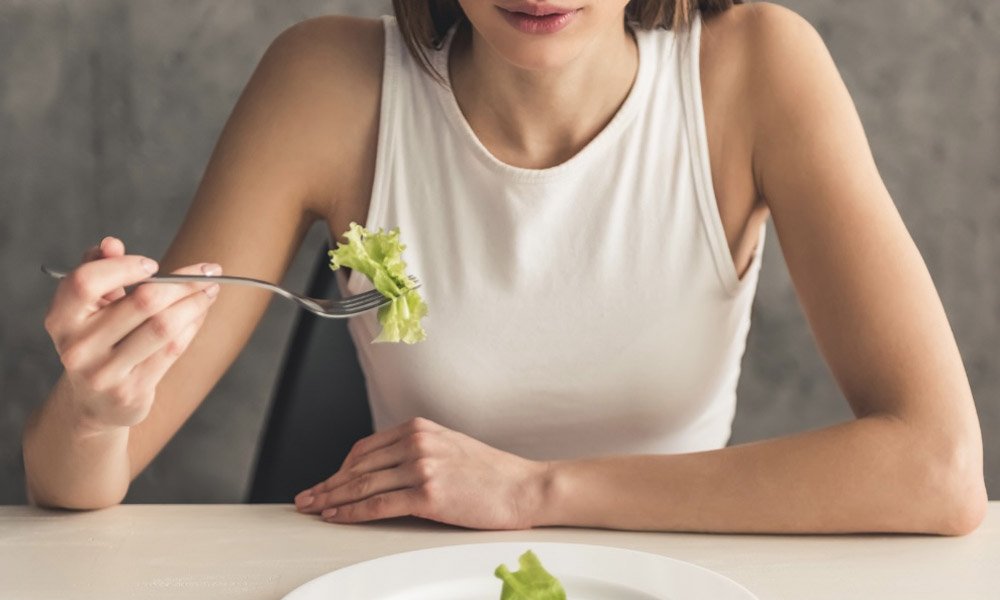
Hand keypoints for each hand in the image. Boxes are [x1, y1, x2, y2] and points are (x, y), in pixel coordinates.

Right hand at [43, 236, 221, 434]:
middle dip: (183, 281)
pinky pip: (172, 349)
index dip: (124, 267)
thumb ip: (99, 270)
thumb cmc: (98, 341)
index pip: (86, 282)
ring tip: (212, 289)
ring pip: (163, 326)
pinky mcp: (130, 391)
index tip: (153, 264)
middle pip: (142, 302)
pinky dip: (192, 326)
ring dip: (195, 303)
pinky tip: (201, 313)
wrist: (93, 404)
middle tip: (210, 270)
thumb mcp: (90, 307)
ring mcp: (103, 372)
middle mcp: (77, 346)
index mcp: (61, 318)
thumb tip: (111, 243)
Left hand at [294, 417, 549, 529]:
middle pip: (358, 466)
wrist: (524, 487)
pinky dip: (352, 512)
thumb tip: (384, 470)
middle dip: (327, 484)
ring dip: (332, 499)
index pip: (365, 448)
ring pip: (362, 486)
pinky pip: (378, 505)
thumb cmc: (492, 473)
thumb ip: (418, 451)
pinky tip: (338, 517)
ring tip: (313, 509)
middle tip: (306, 497)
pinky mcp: (427, 494)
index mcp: (420, 428)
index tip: (326, 480)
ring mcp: (421, 467)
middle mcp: (417, 442)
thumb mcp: (450, 447)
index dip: (341, 468)